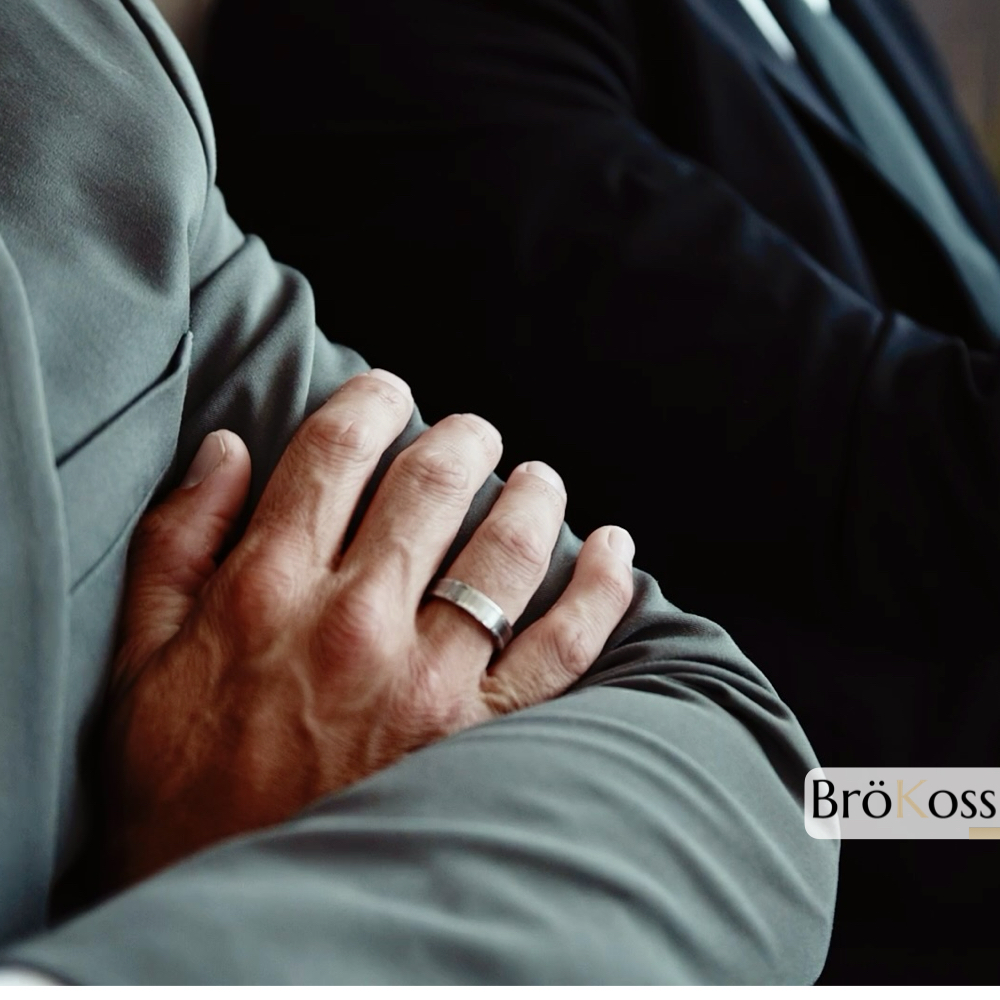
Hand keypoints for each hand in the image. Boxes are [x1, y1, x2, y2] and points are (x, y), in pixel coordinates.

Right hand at [102, 370, 634, 888]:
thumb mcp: (138, 662)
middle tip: (475, 435)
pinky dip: (604, 589)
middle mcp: (355, 622)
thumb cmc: (179, 788)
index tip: (391, 393)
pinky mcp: (482, 739)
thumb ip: (178, 544)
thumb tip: (225, 449)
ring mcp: (427, 682)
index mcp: (266, 591)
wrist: (233, 919)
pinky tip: (616, 550)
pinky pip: (567, 646)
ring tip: (540, 479)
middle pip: (432, 487)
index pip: (335, 455)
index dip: (371, 404)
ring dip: (535, 498)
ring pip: (508, 553)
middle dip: (462, 441)